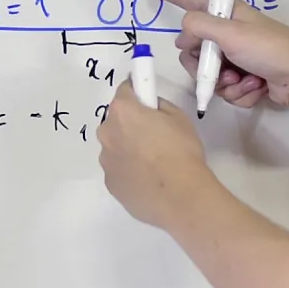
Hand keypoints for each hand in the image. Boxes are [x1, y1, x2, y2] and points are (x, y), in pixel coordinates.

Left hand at [97, 79, 217, 230]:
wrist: (181, 197)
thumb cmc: (182, 152)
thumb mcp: (179, 118)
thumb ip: (159, 107)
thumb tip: (150, 110)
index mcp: (123, 112)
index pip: (125, 91)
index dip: (139, 94)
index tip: (148, 102)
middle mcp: (107, 133)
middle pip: (116, 121)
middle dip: (131, 124)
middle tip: (155, 137)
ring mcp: (106, 161)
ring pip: (115, 147)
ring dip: (128, 150)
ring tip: (153, 165)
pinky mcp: (110, 184)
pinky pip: (118, 170)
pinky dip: (129, 172)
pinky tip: (149, 181)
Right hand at [142, 0, 288, 109]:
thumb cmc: (269, 49)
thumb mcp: (230, 33)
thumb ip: (199, 27)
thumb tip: (183, 34)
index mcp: (226, 14)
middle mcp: (230, 33)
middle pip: (194, 51)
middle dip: (204, 67)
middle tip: (221, 70)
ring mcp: (238, 56)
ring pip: (210, 75)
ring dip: (225, 84)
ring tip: (245, 81)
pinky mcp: (246, 77)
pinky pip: (227, 89)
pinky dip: (240, 92)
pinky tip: (257, 87)